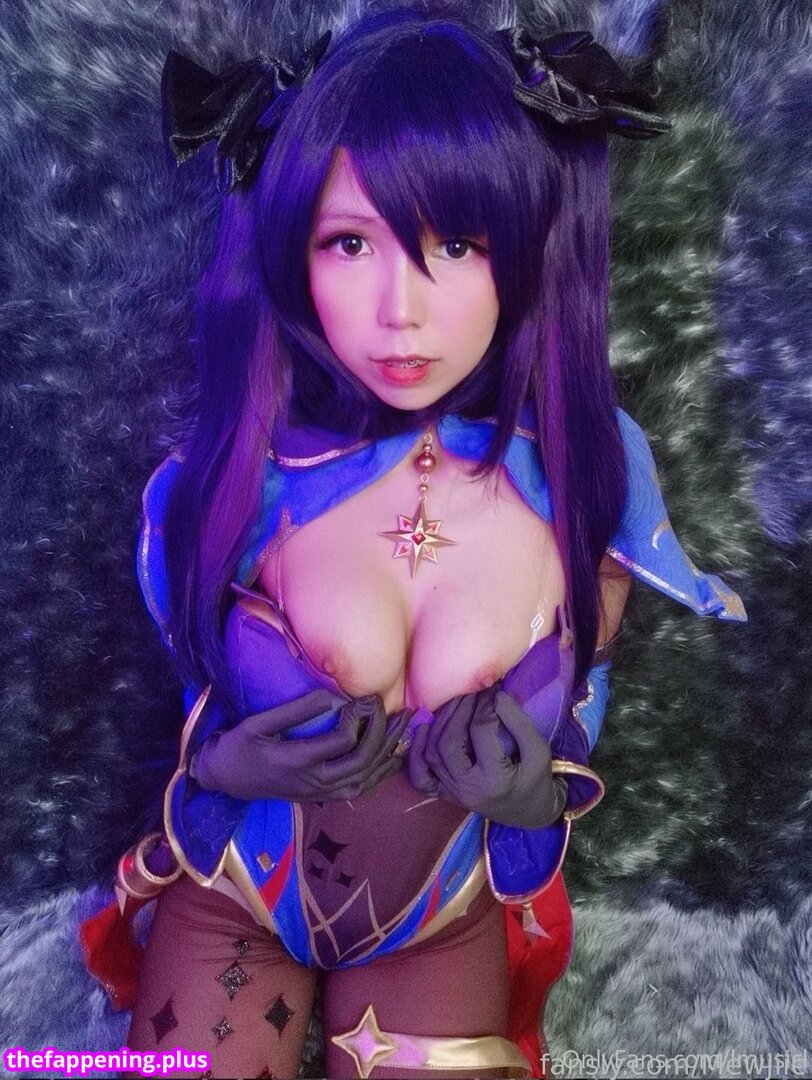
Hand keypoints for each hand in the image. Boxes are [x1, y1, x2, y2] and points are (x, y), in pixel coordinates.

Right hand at [191, 689, 411, 801]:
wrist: (225, 779)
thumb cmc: (239, 746)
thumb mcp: (259, 723)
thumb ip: (296, 710)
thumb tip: (333, 697)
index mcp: (296, 761)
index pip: (342, 742)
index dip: (359, 717)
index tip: (364, 697)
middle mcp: (312, 782)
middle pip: (360, 762)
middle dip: (382, 734)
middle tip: (393, 709)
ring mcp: (318, 793)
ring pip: (363, 779)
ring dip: (386, 754)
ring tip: (402, 729)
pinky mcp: (320, 796)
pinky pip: (357, 790)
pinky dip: (378, 775)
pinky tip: (392, 758)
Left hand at [406, 685, 566, 828]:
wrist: (530, 812)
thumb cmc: (537, 780)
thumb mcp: (539, 752)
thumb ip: (519, 723)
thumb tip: (496, 696)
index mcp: (495, 780)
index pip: (481, 732)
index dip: (486, 705)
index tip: (494, 691)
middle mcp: (468, 789)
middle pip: (449, 742)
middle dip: (459, 711)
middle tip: (472, 692)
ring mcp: (453, 793)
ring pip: (432, 754)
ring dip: (439, 723)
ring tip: (455, 703)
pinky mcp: (445, 793)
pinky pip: (421, 776)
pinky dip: (415, 754)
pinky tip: (423, 729)